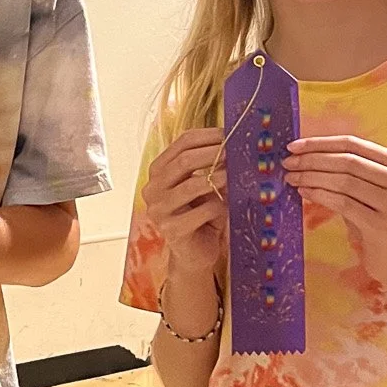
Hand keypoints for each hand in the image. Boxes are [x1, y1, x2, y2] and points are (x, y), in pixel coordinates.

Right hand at [143, 127, 226, 278]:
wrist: (194, 253)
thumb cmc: (200, 215)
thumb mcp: (203, 187)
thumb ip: (210, 168)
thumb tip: (231, 146)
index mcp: (158, 172)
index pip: (180, 144)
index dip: (207, 136)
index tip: (229, 134)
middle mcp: (152, 189)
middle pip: (182, 162)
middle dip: (212, 154)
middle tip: (233, 151)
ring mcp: (159, 211)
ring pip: (190, 186)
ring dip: (216, 179)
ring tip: (232, 176)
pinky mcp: (172, 230)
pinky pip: (201, 212)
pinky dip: (217, 207)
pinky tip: (225, 208)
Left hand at [283, 135, 386, 296]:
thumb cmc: (381, 225)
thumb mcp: (371, 193)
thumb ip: (351, 173)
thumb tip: (306, 156)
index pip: (355, 144)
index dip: (321, 143)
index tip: (294, 146)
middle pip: (348, 160)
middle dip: (312, 159)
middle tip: (288, 163)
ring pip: (344, 181)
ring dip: (312, 177)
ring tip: (292, 178)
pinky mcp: (383, 225)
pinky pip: (343, 204)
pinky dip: (320, 195)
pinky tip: (304, 193)